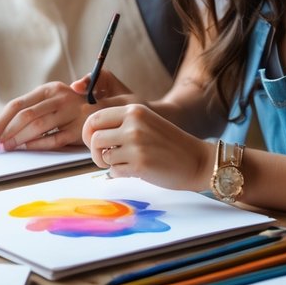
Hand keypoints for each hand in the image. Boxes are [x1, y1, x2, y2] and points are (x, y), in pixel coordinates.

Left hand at [0, 80, 88, 150]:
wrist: (109, 109)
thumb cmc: (74, 106)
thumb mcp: (57, 98)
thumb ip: (36, 106)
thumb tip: (5, 124)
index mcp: (50, 89)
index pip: (18, 104)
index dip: (0, 120)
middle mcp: (60, 98)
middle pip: (25, 115)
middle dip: (6, 131)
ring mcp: (71, 113)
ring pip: (38, 127)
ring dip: (19, 139)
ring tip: (7, 148)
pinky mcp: (79, 129)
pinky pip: (54, 139)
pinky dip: (38, 144)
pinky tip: (27, 148)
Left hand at [82, 103, 214, 191]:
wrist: (197, 161)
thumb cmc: (169, 144)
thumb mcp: (146, 123)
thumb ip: (121, 124)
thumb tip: (91, 136)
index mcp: (134, 111)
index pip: (95, 117)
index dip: (88, 132)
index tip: (93, 142)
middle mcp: (133, 125)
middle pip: (93, 137)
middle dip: (94, 151)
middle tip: (103, 157)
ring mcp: (136, 144)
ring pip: (102, 156)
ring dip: (107, 163)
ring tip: (122, 164)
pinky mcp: (139, 165)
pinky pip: (113, 171)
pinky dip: (119, 173)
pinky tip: (134, 171)